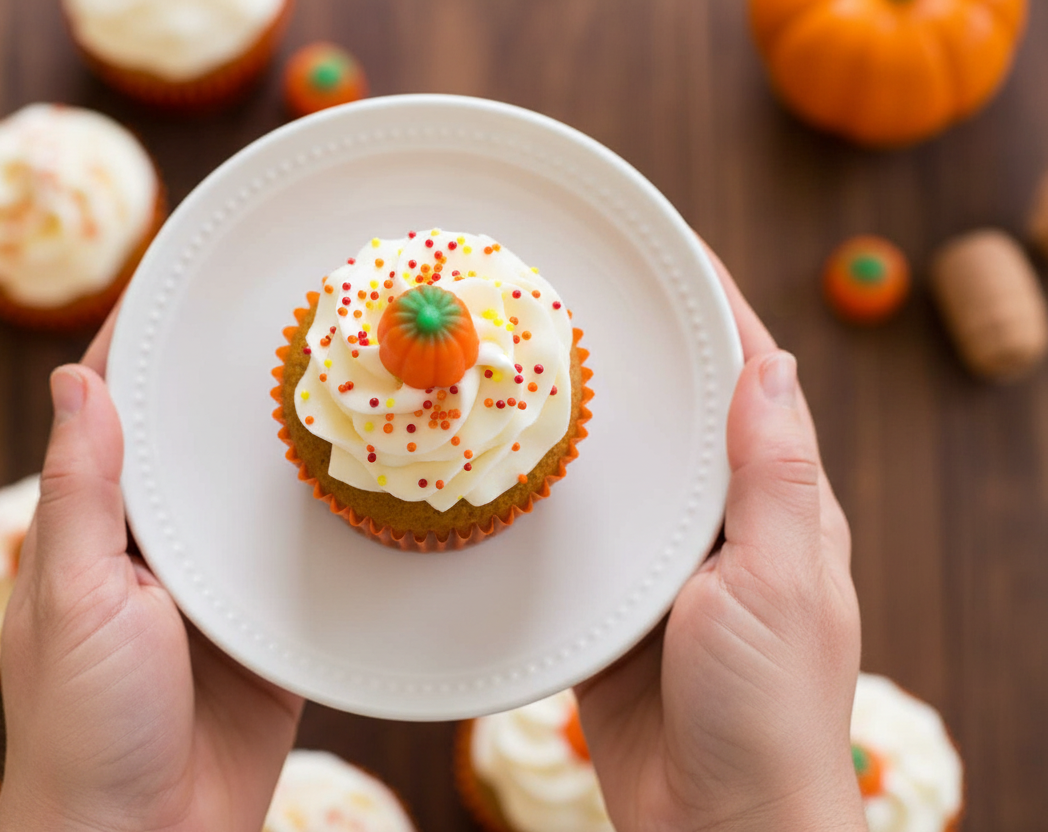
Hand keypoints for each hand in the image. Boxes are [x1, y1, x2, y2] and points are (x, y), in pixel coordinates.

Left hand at [0, 312, 304, 831]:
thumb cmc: (86, 726)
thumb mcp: (75, 598)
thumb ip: (82, 494)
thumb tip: (78, 378)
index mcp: (97, 527)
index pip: (113, 411)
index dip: (139, 342)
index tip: (182, 275)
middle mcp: (156, 543)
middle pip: (192, 441)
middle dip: (228, 378)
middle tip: (291, 308)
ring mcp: (216, 582)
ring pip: (252, 490)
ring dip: (288, 438)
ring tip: (346, 368)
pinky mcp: (269, 622)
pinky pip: (300, 553)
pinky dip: (329, 512)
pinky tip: (372, 469)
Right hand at [576, 250, 864, 831]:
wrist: (713, 826)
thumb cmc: (767, 712)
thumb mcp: (782, 582)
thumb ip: (775, 477)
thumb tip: (772, 362)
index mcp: (782, 508)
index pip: (754, 383)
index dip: (718, 311)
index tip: (668, 248)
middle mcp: (724, 524)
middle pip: (681, 412)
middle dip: (638, 347)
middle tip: (572, 288)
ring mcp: (665, 564)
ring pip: (626, 465)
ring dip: (586, 411)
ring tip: (523, 351)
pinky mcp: (615, 603)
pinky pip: (583, 528)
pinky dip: (552, 484)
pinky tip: (507, 453)